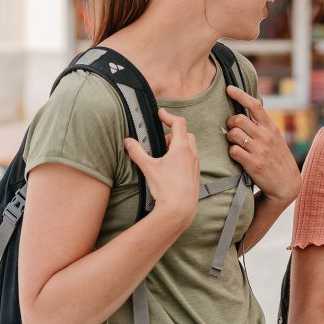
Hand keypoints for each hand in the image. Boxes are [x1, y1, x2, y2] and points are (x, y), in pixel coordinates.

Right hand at [124, 109, 198, 226]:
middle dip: (173, 134)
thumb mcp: (148, 167)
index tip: (161, 114)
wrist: (180, 209)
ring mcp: (195, 164)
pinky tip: (170, 168)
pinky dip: (182, 157)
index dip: (169, 116)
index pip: (179, 123)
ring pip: (189, 147)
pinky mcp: (196, 174)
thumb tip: (128, 141)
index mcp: (182, 147)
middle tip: (160, 142)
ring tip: (163, 156)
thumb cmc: (166, 188)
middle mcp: (192, 154)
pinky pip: (191, 159)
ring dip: (178, 146)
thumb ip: (137, 152)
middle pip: (186, 134)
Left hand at [224, 86, 300, 204]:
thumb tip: (246, 111)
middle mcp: (266, 136)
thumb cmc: (277, 158)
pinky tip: (238, 157)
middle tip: (233, 130)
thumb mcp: (275, 138)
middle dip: (231, 123)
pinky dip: (232, 153)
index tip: (229, 88)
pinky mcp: (252, 164)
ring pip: (233, 134)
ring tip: (236, 144)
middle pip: (238, 119)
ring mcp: (259, 150)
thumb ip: (262, 126)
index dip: (240, 95)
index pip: (255, 105)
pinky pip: (233, 151)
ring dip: (231, 139)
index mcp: (271, 127)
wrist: (286, 184)